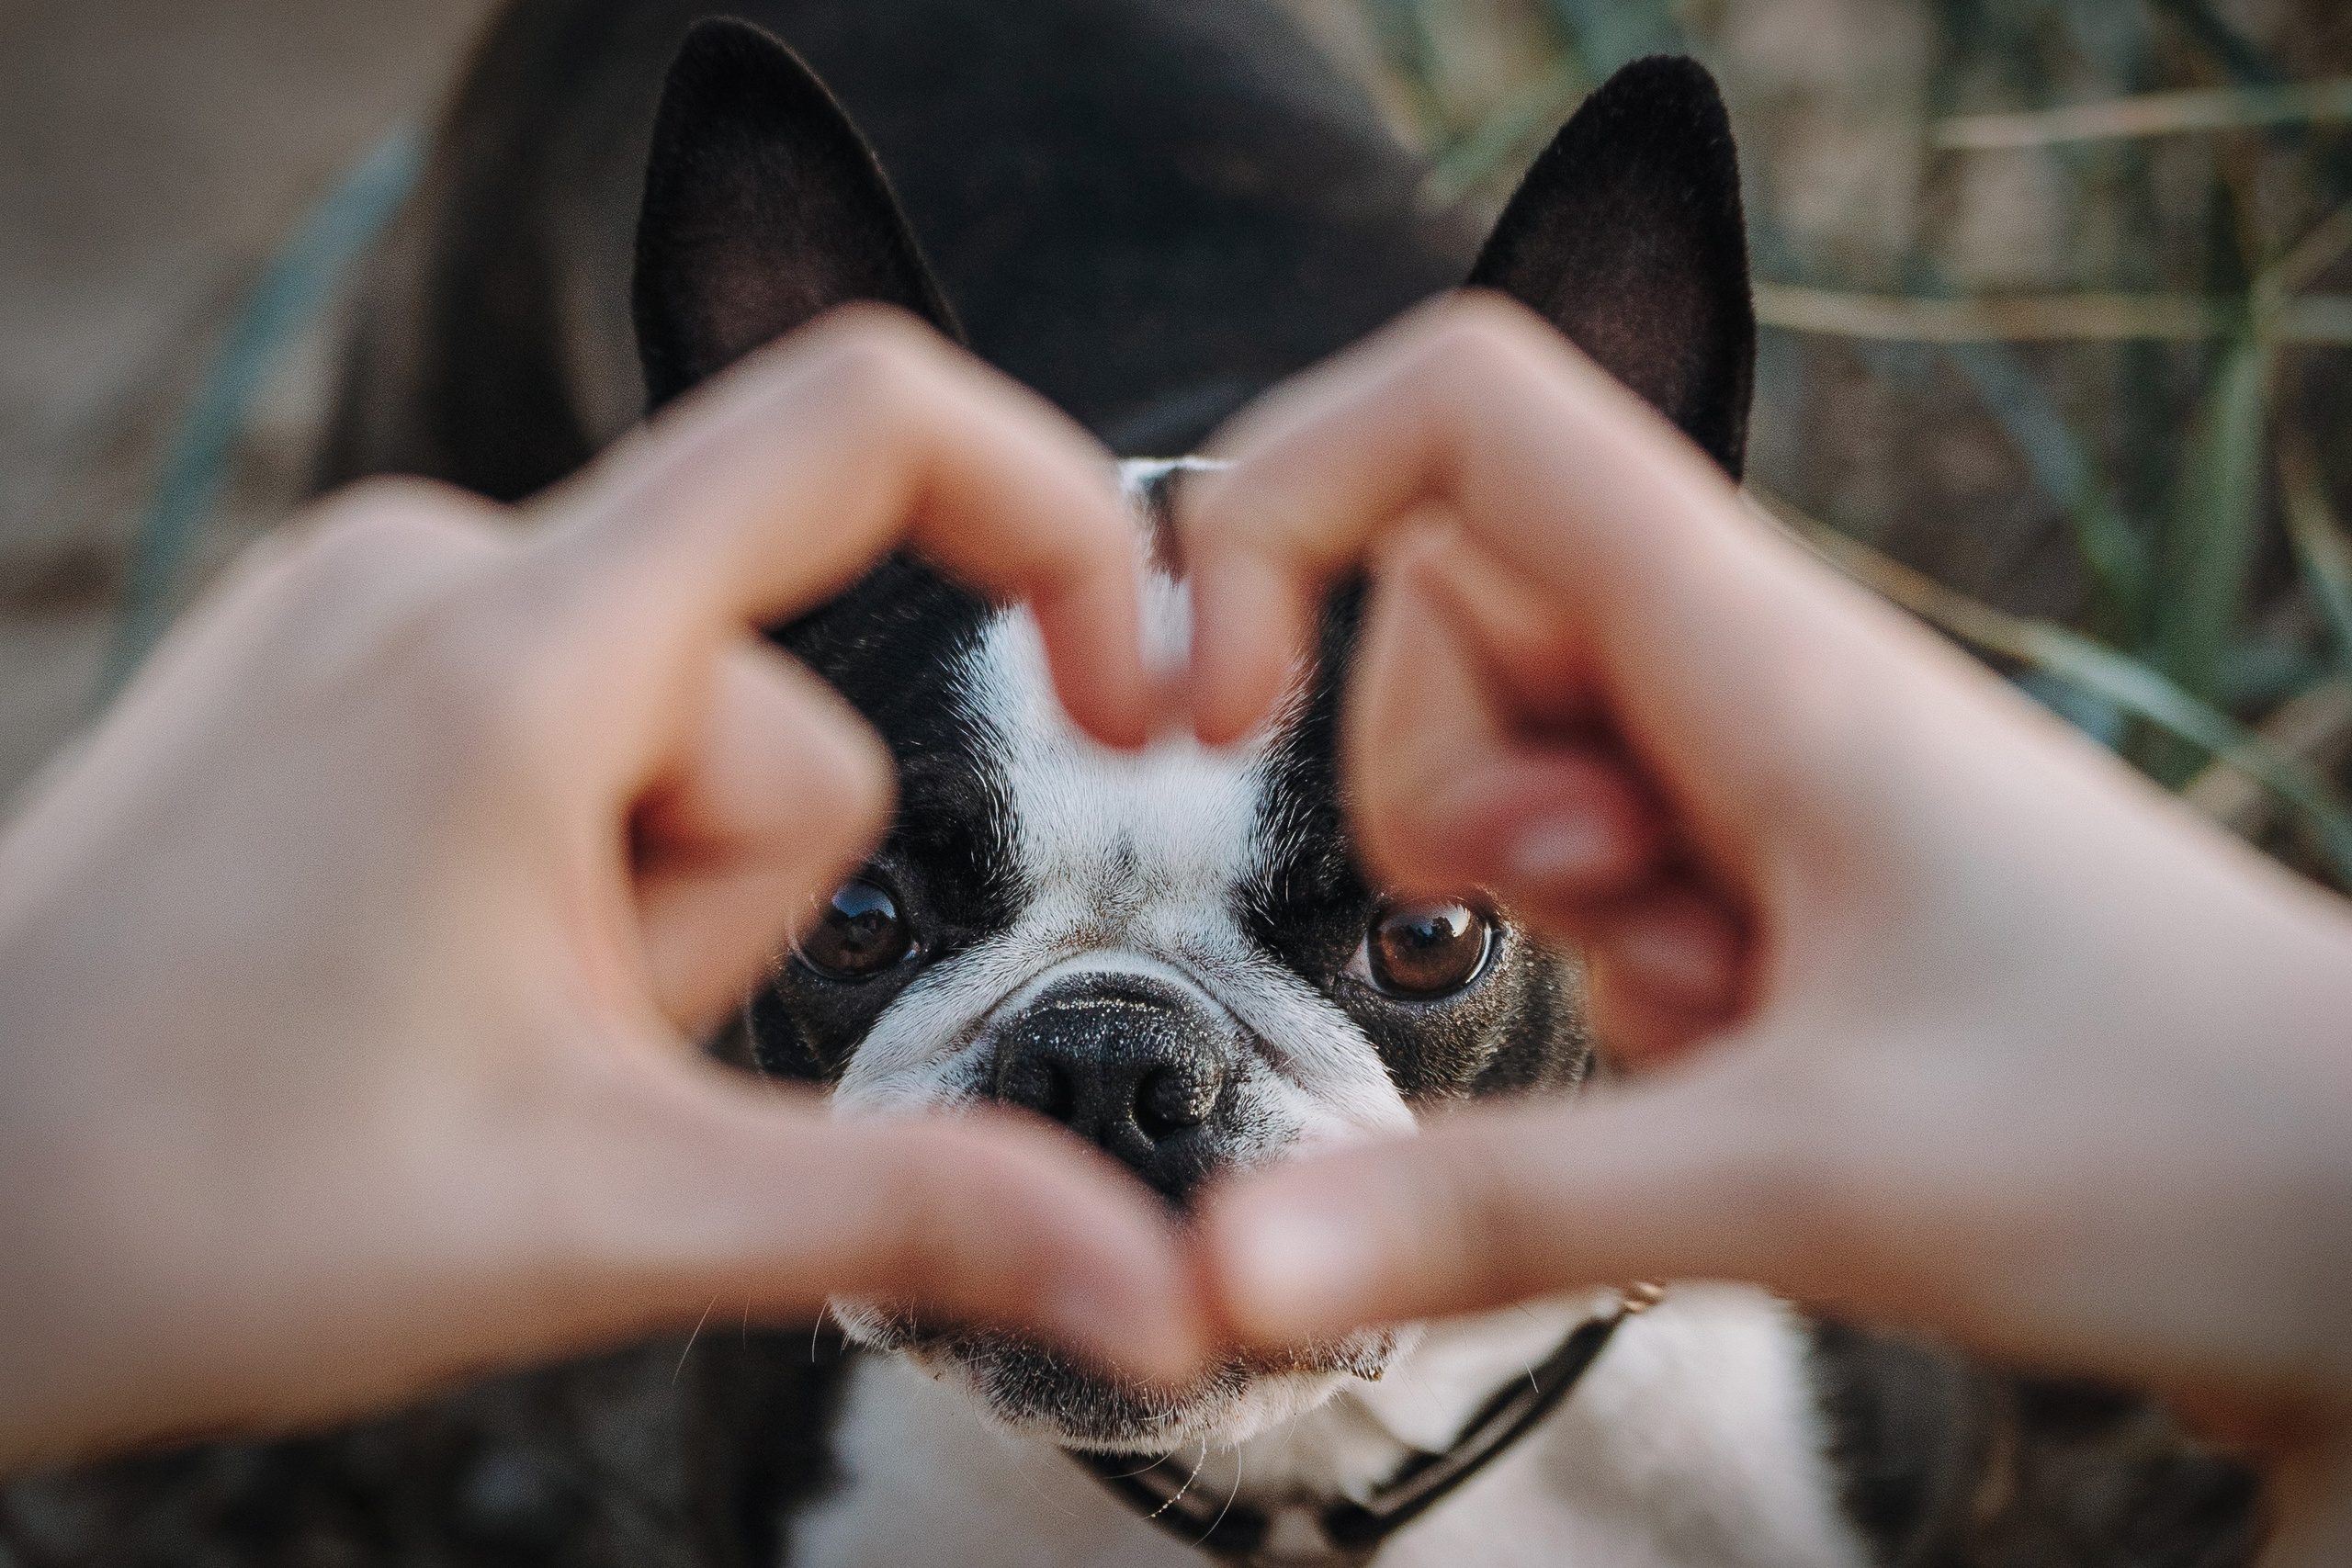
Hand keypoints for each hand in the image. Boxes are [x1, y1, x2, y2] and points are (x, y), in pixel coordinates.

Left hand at [0, 309, 1197, 1473]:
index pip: (860, 429)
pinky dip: (572, 853)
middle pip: (778, 689)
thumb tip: (1146, 1282)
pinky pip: (572, 715)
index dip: (1053, 516)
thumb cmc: (176, 1204)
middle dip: (734, 894)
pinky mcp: (345, 651)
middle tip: (573, 1041)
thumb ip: (912, 1214)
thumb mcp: (603, 1217)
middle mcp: (440, 572)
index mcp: (520, 661)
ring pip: (679, 722)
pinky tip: (443, 969)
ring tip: (484, 1022)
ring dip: (648, 895)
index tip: (1126, 671)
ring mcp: (378, 604)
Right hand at [1182, 298, 2351, 1479]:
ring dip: (1548, 910)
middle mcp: (1746, 675)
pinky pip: (1590, 878)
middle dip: (1439, 794)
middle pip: (1445, 615)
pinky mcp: (1770, 866)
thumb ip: (1488, 1206)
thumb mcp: (1797, 1177)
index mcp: (1755, 652)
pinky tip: (1759, 1053)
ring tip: (1727, 1011)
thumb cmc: (2178, 1137)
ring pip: (1509, 759)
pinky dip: (1616, 977)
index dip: (1288, 496)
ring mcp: (1757, 768)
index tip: (1204, 685)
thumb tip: (1234, 1255)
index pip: (1471, 415)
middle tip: (1589, 908)